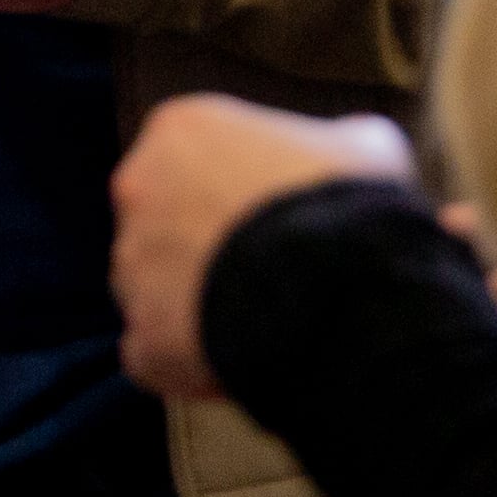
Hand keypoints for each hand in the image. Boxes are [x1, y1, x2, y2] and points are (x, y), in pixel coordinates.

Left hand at [110, 98, 417, 400]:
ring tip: (260, 321)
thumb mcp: (364, 146)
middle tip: (266, 273)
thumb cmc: (345, 205)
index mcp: (180, 131)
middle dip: (207, 247)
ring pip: (154, 289)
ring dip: (195, 305)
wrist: (331, 285)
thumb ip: (337, 142)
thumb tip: (353, 146)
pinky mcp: (143, 338)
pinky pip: (156, 354)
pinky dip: (188, 364)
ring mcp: (132, 266)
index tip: (276, 215)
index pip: (194, 160)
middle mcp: (138, 190)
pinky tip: (236, 362)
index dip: (237, 192)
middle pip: (164, 222)